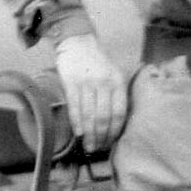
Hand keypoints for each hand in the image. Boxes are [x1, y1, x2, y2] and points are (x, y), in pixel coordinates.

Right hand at [53, 33, 127, 153]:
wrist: (78, 42)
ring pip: (89, 115)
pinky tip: (79, 134)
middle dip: (101, 137)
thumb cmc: (98, 62)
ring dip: (89, 134)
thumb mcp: (114, 74)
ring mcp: (87, 83)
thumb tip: (117, 124)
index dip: (115, 131)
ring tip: (88, 146)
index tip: (111, 142)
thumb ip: (117, 95)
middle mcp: (104, 83)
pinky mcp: (71, 83)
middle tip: (98, 149)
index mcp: (118, 82)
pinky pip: (75, 107)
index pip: (119, 113)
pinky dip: (77, 122)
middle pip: (104, 117)